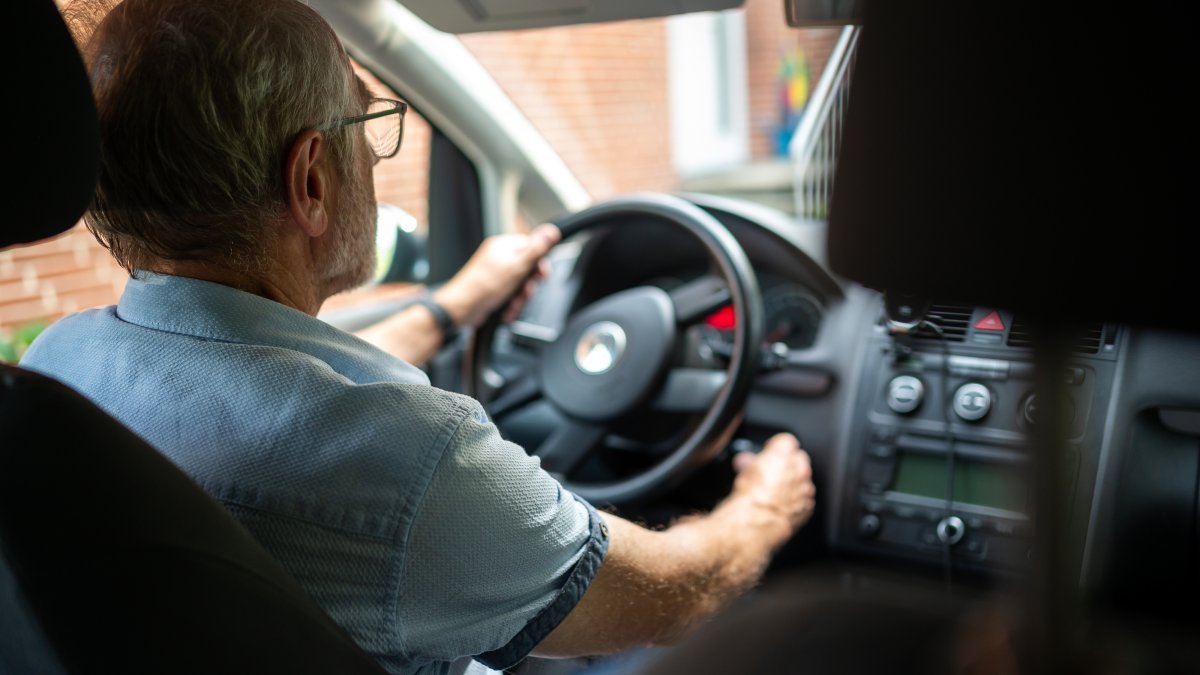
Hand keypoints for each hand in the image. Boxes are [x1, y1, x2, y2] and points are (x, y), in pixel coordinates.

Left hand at [433, 224, 560, 327]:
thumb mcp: (517, 266)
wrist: (461, 309)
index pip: (532, 248)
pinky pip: (511, 295)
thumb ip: (536, 250)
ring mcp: (496, 274)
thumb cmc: (483, 287)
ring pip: (520, 285)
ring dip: (520, 299)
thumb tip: (551, 231)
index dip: (539, 263)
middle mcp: (500, 258)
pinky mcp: (494, 289)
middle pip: (528, 269)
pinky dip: (511, 305)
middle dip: (528, 286)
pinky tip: (507, 310)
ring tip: (513, 304)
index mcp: (504, 246)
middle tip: (524, 292)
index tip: (541, 275)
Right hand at [731, 433, 815, 532]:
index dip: (774, 448)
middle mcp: (799, 467)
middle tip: (770, 473)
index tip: (767, 455)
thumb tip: (745, 462)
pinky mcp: (807, 505)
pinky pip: (805, 498)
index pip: (786, 441)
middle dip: (786, 464)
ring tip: (775, 492)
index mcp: (783, 452)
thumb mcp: (743, 471)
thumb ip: (748, 461)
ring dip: (792, 483)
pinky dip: (796, 500)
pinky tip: (781, 505)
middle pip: (797, 458)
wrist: (759, 522)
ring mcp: (806, 487)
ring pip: (803, 479)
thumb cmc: (750, 495)